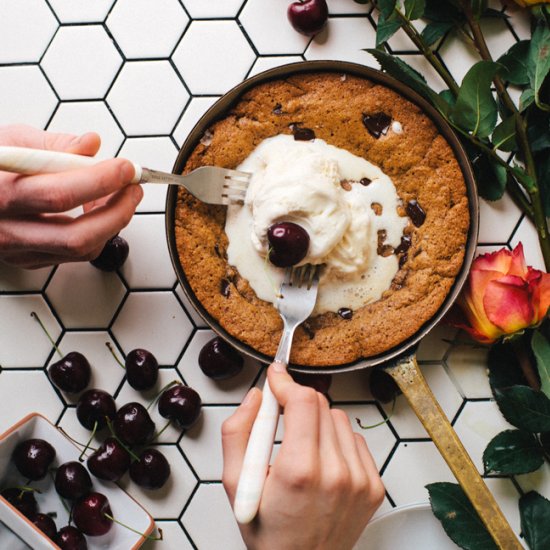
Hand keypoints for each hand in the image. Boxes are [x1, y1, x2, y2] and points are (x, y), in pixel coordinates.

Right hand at [0, 124, 142, 268]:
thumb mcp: (11, 141)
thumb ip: (53, 144)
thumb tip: (91, 143)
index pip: (57, 194)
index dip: (99, 181)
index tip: (125, 168)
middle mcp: (6, 229)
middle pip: (76, 236)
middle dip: (117, 213)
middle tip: (134, 189)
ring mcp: (18, 250)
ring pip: (81, 250)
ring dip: (112, 223)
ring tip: (119, 196)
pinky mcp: (30, 260)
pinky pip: (77, 254)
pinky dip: (98, 232)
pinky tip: (98, 210)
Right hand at [222, 363, 384, 549]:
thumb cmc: (269, 531)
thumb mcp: (235, 485)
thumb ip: (238, 433)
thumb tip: (255, 397)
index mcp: (299, 471)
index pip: (303, 401)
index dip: (286, 383)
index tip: (276, 377)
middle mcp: (336, 473)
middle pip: (320, 404)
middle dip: (296, 402)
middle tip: (280, 419)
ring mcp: (360, 480)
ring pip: (338, 418)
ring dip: (317, 421)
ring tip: (301, 449)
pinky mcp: (373, 485)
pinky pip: (355, 439)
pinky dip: (336, 440)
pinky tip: (322, 462)